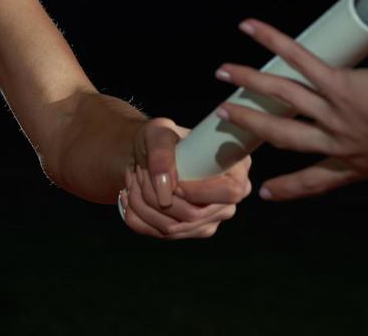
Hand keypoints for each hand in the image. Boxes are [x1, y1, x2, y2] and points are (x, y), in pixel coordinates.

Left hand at [119, 116, 252, 238]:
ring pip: (174, 227)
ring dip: (144, 203)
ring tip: (134, 178)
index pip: (230, 192)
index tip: (171, 177)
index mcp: (236, 169)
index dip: (197, 190)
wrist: (148, 156)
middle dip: (157, 195)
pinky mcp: (192, 231)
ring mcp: (212, 219)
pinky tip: (131, 194)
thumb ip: (162, 154)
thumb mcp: (158, 133)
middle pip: (195, 215)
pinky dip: (139, 215)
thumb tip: (166, 190)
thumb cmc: (160, 139)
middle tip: (140, 171)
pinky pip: (161, 234)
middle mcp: (229, 200)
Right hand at [213, 18, 367, 199]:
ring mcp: (332, 112)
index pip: (317, 179)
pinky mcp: (336, 84)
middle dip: (250, 124)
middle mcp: (337, 141)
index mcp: (359, 164)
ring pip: (280, 95)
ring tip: (223, 71)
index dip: (291, 187)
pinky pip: (297, 59)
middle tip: (225, 115)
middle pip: (282, 134)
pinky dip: (272, 41)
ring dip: (248, 81)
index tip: (267, 193)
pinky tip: (251, 27)